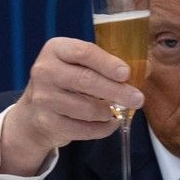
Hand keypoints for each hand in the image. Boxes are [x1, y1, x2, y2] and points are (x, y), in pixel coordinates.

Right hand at [0, 37, 144, 175]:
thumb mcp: (77, 65)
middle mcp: (45, 71)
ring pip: (87, 108)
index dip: (107, 63)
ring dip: (108, 112)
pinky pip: (84, 129)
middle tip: (138, 99)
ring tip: (115, 111)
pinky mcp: (48, 122)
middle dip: (117, 91)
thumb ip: (104, 65)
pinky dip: (103, 129)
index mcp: (56, 50)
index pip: (83, 52)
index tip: (126, 73)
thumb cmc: (67, 83)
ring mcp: (44, 98)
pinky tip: (109, 123)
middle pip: (86, 80)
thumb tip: (144, 69)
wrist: (35, 113)